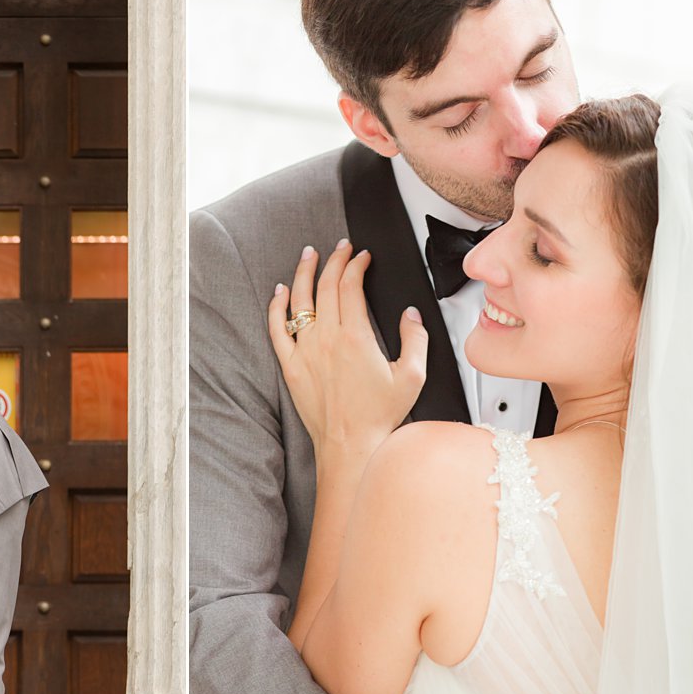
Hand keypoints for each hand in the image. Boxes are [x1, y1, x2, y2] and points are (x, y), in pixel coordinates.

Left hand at [267, 241, 426, 462]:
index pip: (351, 285)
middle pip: (326, 286)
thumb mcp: (412, 376)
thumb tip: (410, 315)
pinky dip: (277, 307)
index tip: (363, 257)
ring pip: (299, 301)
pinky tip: (280, 292)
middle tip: (342, 248)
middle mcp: (326, 339)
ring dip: (303, 273)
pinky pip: (277, 329)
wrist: (350, 445)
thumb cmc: (378, 416)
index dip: (357, 265)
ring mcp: (305, 352)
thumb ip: (415, 339)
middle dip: (335, 260)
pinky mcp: (292, 367)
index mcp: (355, 337)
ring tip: (309, 255)